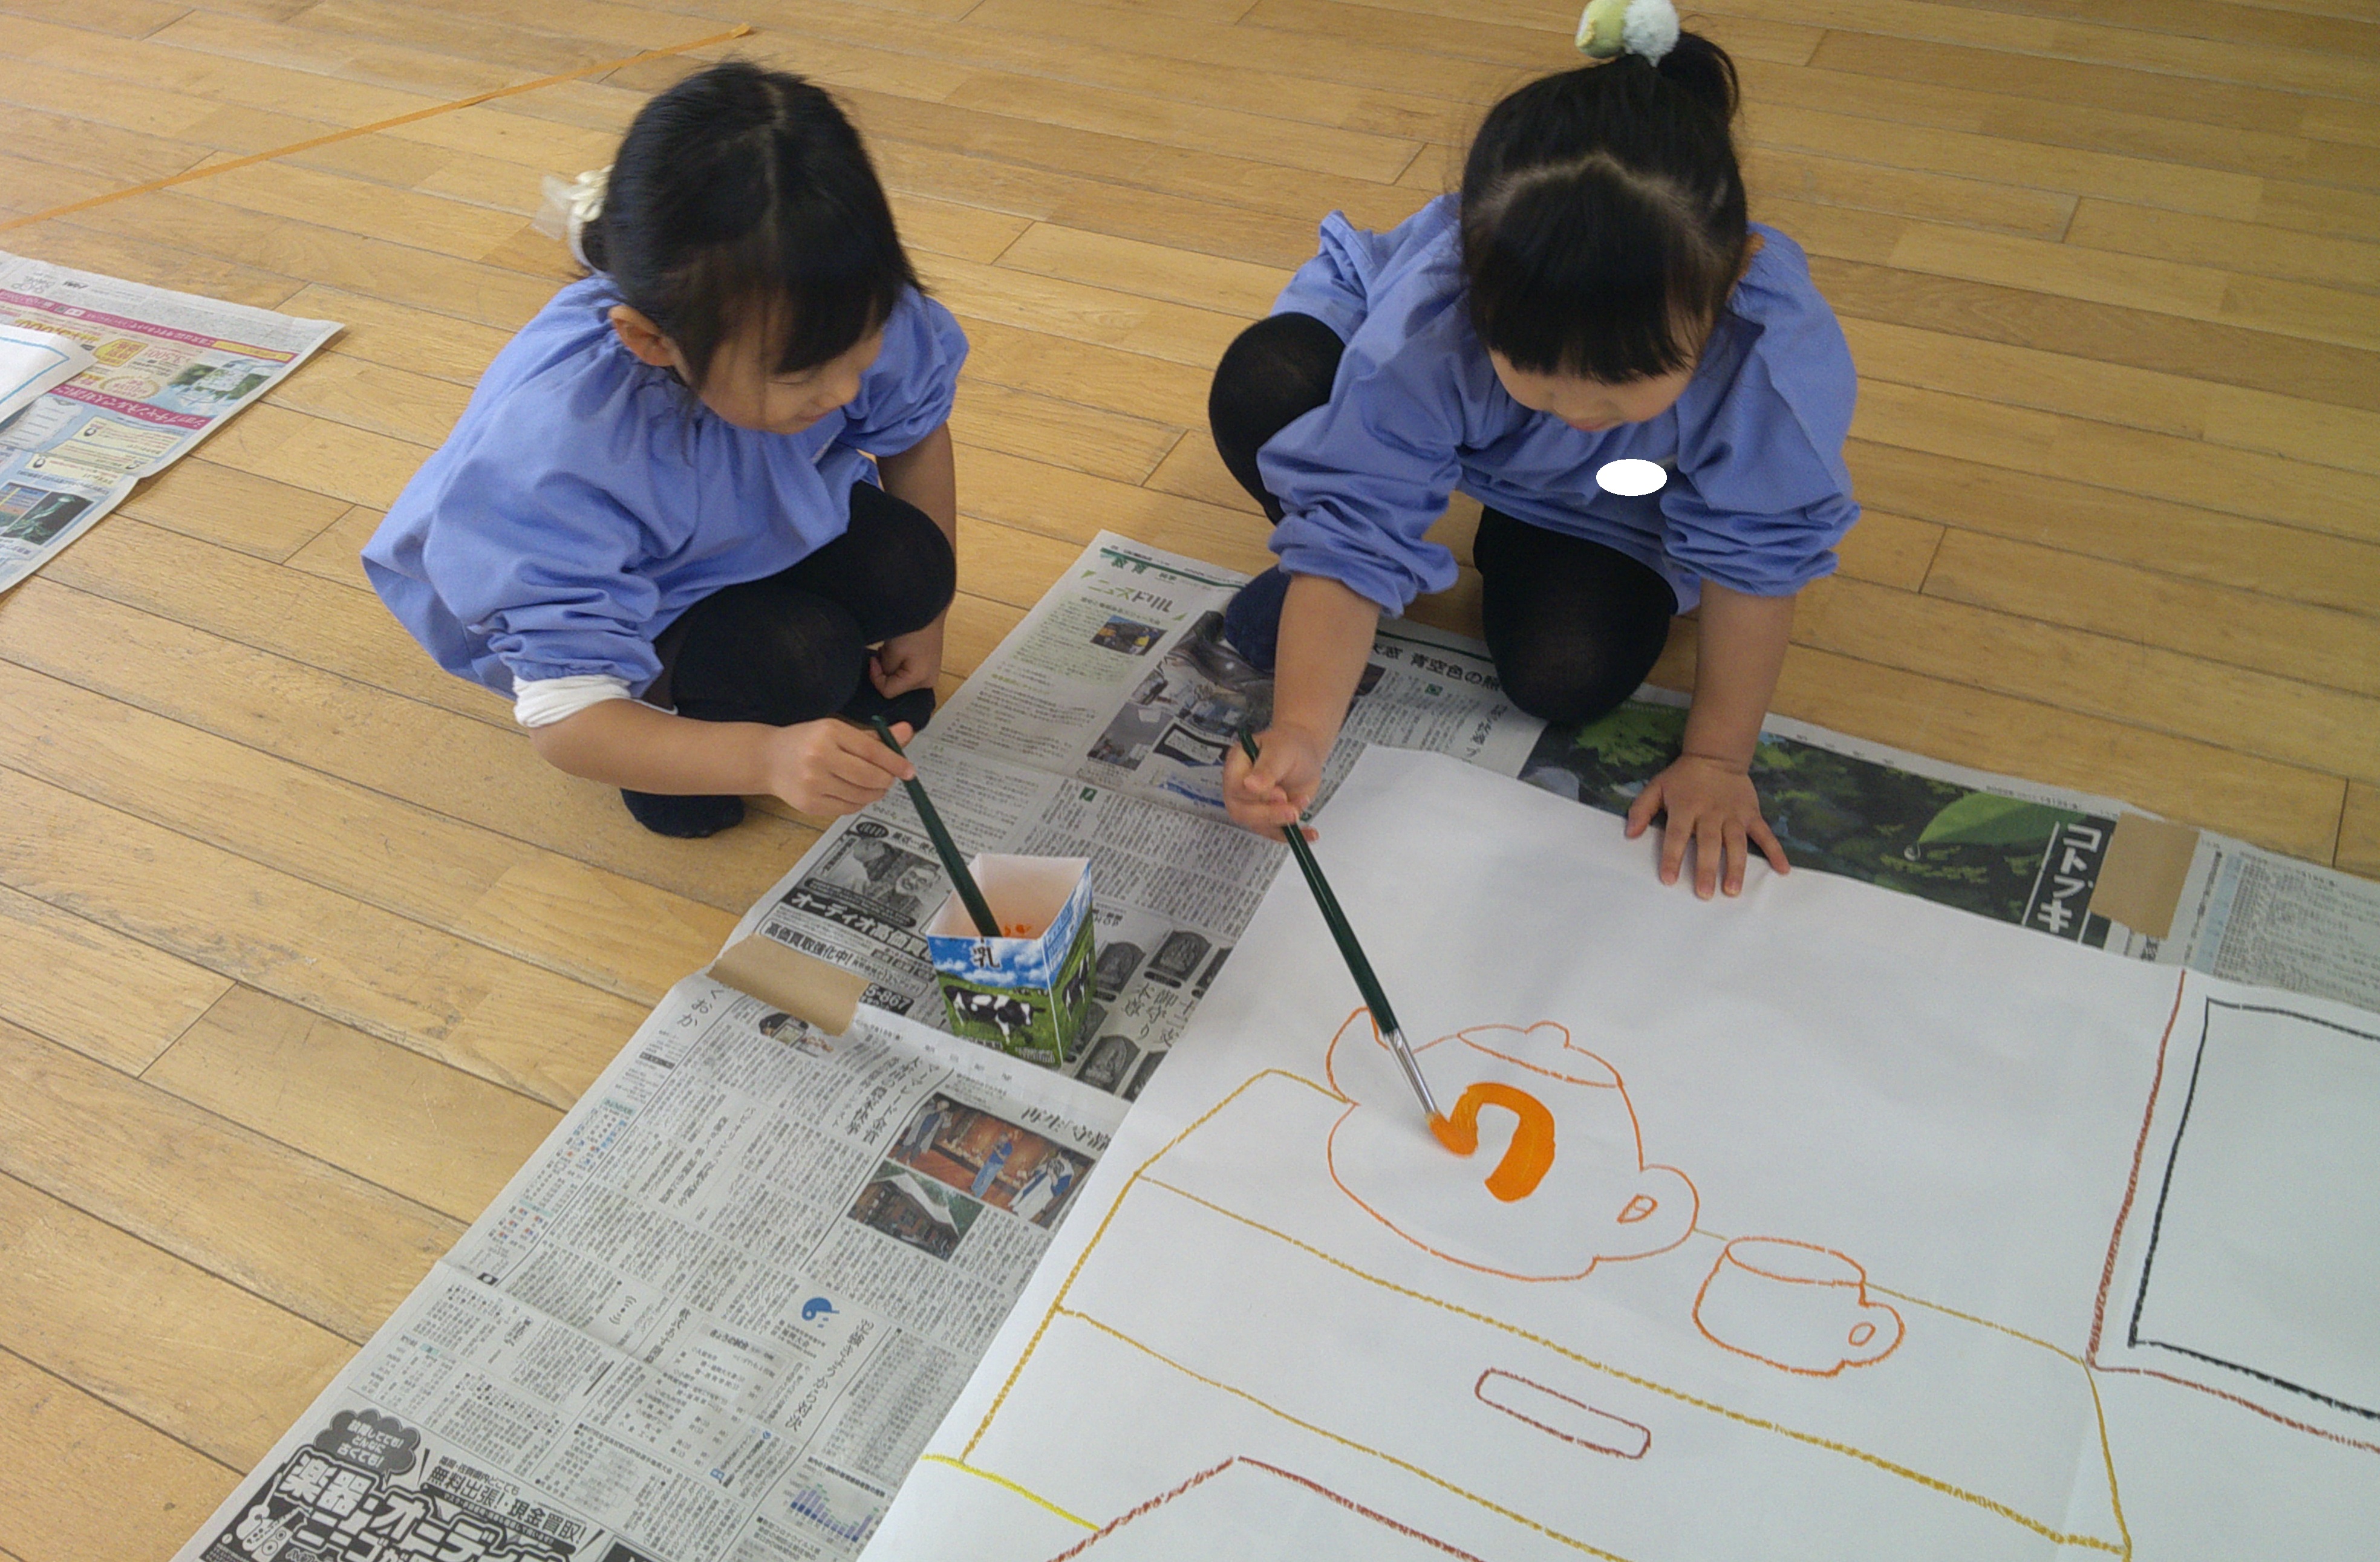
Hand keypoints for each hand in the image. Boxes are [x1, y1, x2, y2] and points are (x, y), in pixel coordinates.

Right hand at [764, 719, 915, 816]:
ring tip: (871, 785)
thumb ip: (874, 736)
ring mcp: (813, 783)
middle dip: (886, 780)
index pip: (872, 750)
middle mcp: (819, 757)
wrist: (769, 760)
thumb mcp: (838, 730)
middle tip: (888, 778)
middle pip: (870, 776)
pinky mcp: (810, 804)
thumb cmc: (808, 741)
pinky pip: (848, 808)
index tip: (909, 772)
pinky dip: (858, 802)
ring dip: (874, 793)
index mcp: (829, 733)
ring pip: (862, 796)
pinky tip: (853, 792)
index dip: (895, 763)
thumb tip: (907, 731)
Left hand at [871, 620, 943, 697]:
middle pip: (896, 687)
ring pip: (901, 679)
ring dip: (892, 666)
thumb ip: (884, 671)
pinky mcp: (928, 666)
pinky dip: (900, 662)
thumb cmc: (913, 628)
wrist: (926, 609)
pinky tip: (901, 648)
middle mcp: (928, 681)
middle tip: (885, 653)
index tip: (874, 660)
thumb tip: (883, 676)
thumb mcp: (891, 653)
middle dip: (886, 672)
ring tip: (895, 648)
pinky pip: (908, 672)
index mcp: (920, 680)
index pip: (888, 691)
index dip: (876, 677)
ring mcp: (930, 674)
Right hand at [1224, 722, 1326, 839]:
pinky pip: (1276, 832)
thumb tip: (1250, 785)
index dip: (1256, 796)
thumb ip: (1267, 769)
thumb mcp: (1281, 751)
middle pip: (1242, 812)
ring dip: (1283, 822)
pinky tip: (1309, 834)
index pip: (1235, 788)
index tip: (1280, 794)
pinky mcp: (1267, 817)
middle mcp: (1239, 788)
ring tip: (1303, 803)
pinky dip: (1294, 835)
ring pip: (1259, 825)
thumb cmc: (1290, 746)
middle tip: (1293, 810)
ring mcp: (1251, 805)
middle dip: (1269, 815)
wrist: (1304, 753)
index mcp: (1237, 765)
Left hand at [1625, 753, 1789, 898]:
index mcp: (1686, 807)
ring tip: (1733, 890)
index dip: (1672, 857)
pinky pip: (1765, 834)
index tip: (1668, 879)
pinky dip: (1775, 851)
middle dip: (1707, 868)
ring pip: (1736, 843)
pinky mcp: (1751, 814)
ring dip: (1735, 866)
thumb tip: (1630, 834)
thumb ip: (1641, 810)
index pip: (1676, 835)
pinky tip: (1782, 869)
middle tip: (1705, 893)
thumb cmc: (1683, 778)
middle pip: (1708, 843)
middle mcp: (1711, 813)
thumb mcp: (1656, 787)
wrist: (1716, 756)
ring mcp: (1734, 815)